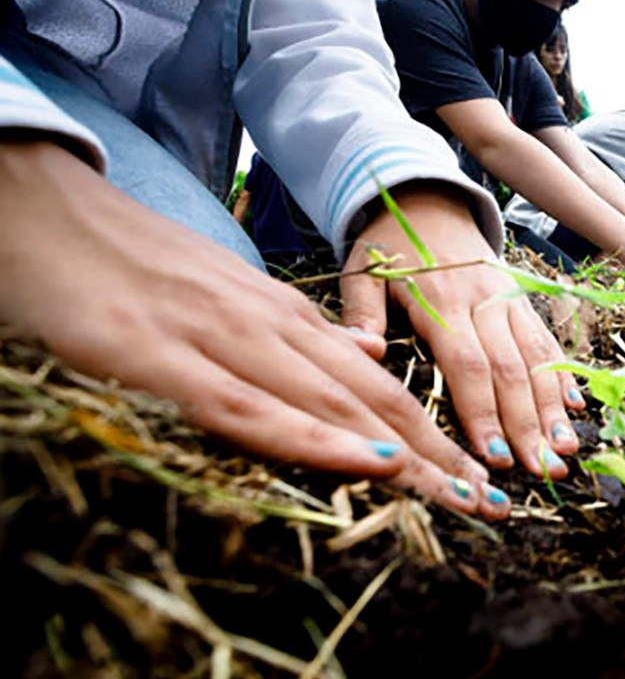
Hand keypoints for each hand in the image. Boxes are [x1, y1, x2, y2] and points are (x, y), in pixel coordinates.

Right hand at [0, 141, 508, 517]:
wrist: (39, 207)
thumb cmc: (128, 262)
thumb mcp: (227, 293)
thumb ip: (296, 331)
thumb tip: (368, 356)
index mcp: (281, 315)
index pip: (376, 383)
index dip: (431, 432)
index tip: (473, 476)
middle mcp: (267, 324)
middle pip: (372, 398)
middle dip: (437, 455)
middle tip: (491, 503)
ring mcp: (219, 336)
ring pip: (330, 403)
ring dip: (402, 455)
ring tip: (456, 497)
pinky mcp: (159, 357)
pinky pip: (249, 407)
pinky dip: (312, 437)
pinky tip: (363, 463)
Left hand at [341, 185, 584, 481]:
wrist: (427, 199)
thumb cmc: (389, 245)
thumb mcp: (362, 270)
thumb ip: (361, 312)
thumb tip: (366, 350)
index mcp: (441, 299)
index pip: (468, 364)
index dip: (483, 412)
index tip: (493, 457)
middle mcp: (483, 299)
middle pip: (511, 370)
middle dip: (529, 424)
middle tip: (544, 471)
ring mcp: (509, 298)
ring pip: (537, 357)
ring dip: (554, 407)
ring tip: (565, 450)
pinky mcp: (522, 298)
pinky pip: (546, 338)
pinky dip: (563, 374)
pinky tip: (576, 408)